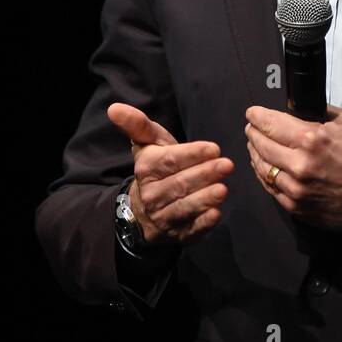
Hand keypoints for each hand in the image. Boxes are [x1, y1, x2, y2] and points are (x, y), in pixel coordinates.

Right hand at [107, 102, 234, 248]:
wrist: (145, 209)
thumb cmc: (157, 167)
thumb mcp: (148, 144)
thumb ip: (137, 124)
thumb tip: (114, 107)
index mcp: (146, 168)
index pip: (170, 160)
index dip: (192, 154)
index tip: (214, 148)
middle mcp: (152, 194)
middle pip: (180, 183)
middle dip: (205, 174)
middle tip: (227, 165)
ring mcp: (163, 216)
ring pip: (184, 207)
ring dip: (204, 199)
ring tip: (223, 190)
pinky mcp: (177, 234)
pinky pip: (189, 230)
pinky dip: (202, 224)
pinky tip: (216, 215)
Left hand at [245, 104, 341, 233]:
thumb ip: (319, 113)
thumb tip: (297, 109)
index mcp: (312, 139)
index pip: (270, 124)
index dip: (256, 116)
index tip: (252, 113)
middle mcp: (300, 164)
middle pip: (261, 144)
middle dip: (253, 133)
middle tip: (251, 128)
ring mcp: (297, 189)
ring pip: (262, 168)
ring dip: (255, 154)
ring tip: (254, 146)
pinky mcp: (297, 207)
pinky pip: (271, 189)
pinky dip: (264, 176)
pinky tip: (265, 168)